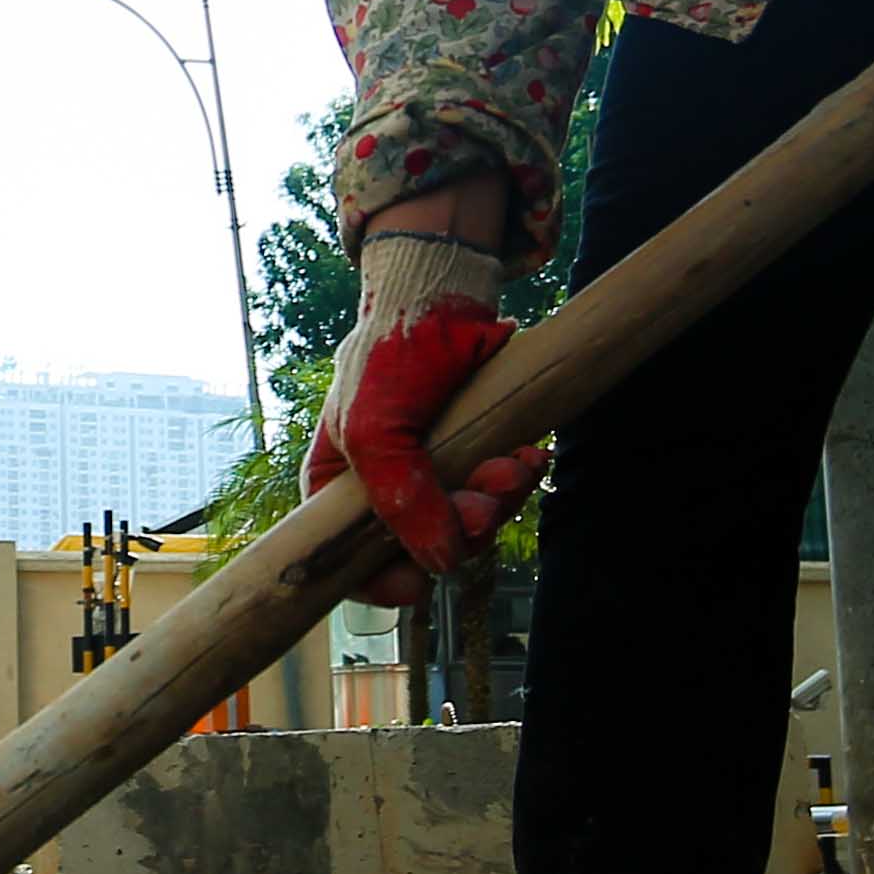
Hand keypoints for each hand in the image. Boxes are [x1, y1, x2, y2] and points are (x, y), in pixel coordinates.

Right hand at [308, 230, 542, 598]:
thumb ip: (399, 500)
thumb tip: (440, 563)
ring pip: (472, 523)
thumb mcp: (375, 430)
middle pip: (426, 548)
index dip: (383, 581)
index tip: (418, 580)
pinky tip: (530, 454)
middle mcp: (388, 487)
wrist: (445, 293)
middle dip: (464, 529)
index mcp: (343, 487)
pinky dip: (520, 479)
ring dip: (501, 501)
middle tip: (486, 499)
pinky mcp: (477, 452)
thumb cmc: (390, 352)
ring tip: (514, 464)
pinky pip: (502, 491)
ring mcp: (436, 472)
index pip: (351, 561)